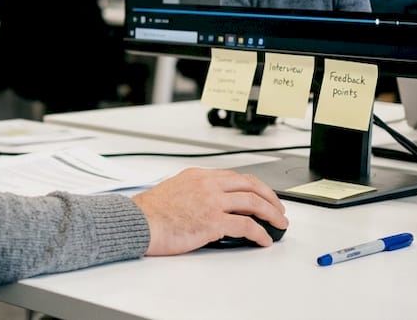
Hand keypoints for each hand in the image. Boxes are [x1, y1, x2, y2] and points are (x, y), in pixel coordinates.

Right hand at [131, 168, 286, 254]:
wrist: (137, 223)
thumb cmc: (150, 213)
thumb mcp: (174, 190)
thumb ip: (195, 192)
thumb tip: (211, 205)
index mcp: (199, 176)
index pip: (236, 176)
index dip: (255, 186)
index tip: (263, 195)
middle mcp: (208, 184)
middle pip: (251, 185)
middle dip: (270, 197)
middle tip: (279, 209)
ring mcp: (211, 202)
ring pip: (253, 202)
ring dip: (272, 214)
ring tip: (279, 223)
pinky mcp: (213, 221)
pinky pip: (246, 226)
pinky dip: (259, 233)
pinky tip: (263, 239)